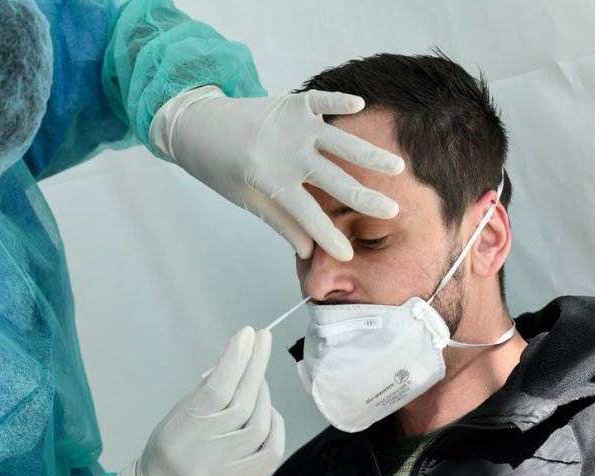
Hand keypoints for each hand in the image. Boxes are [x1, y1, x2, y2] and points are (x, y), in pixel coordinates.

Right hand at [117, 327, 283, 475]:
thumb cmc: (171, 445)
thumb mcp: (181, 410)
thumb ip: (210, 385)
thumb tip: (237, 353)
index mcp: (183, 432)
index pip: (217, 390)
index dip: (235, 359)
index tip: (247, 335)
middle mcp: (206, 454)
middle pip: (242, 404)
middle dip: (255, 366)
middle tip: (262, 341)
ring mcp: (228, 471)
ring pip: (259, 424)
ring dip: (264, 394)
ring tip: (258, 378)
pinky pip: (272, 449)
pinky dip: (274, 423)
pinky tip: (268, 410)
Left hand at [150, 86, 403, 261]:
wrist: (197, 125)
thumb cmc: (220, 168)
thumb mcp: (247, 199)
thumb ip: (280, 220)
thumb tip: (309, 249)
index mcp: (269, 179)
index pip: (307, 214)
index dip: (328, 236)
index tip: (348, 255)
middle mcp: (285, 151)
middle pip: (333, 179)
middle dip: (365, 197)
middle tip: (393, 209)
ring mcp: (291, 124)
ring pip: (338, 141)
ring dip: (368, 154)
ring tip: (397, 166)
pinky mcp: (291, 103)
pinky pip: (321, 101)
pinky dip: (340, 103)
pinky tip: (361, 106)